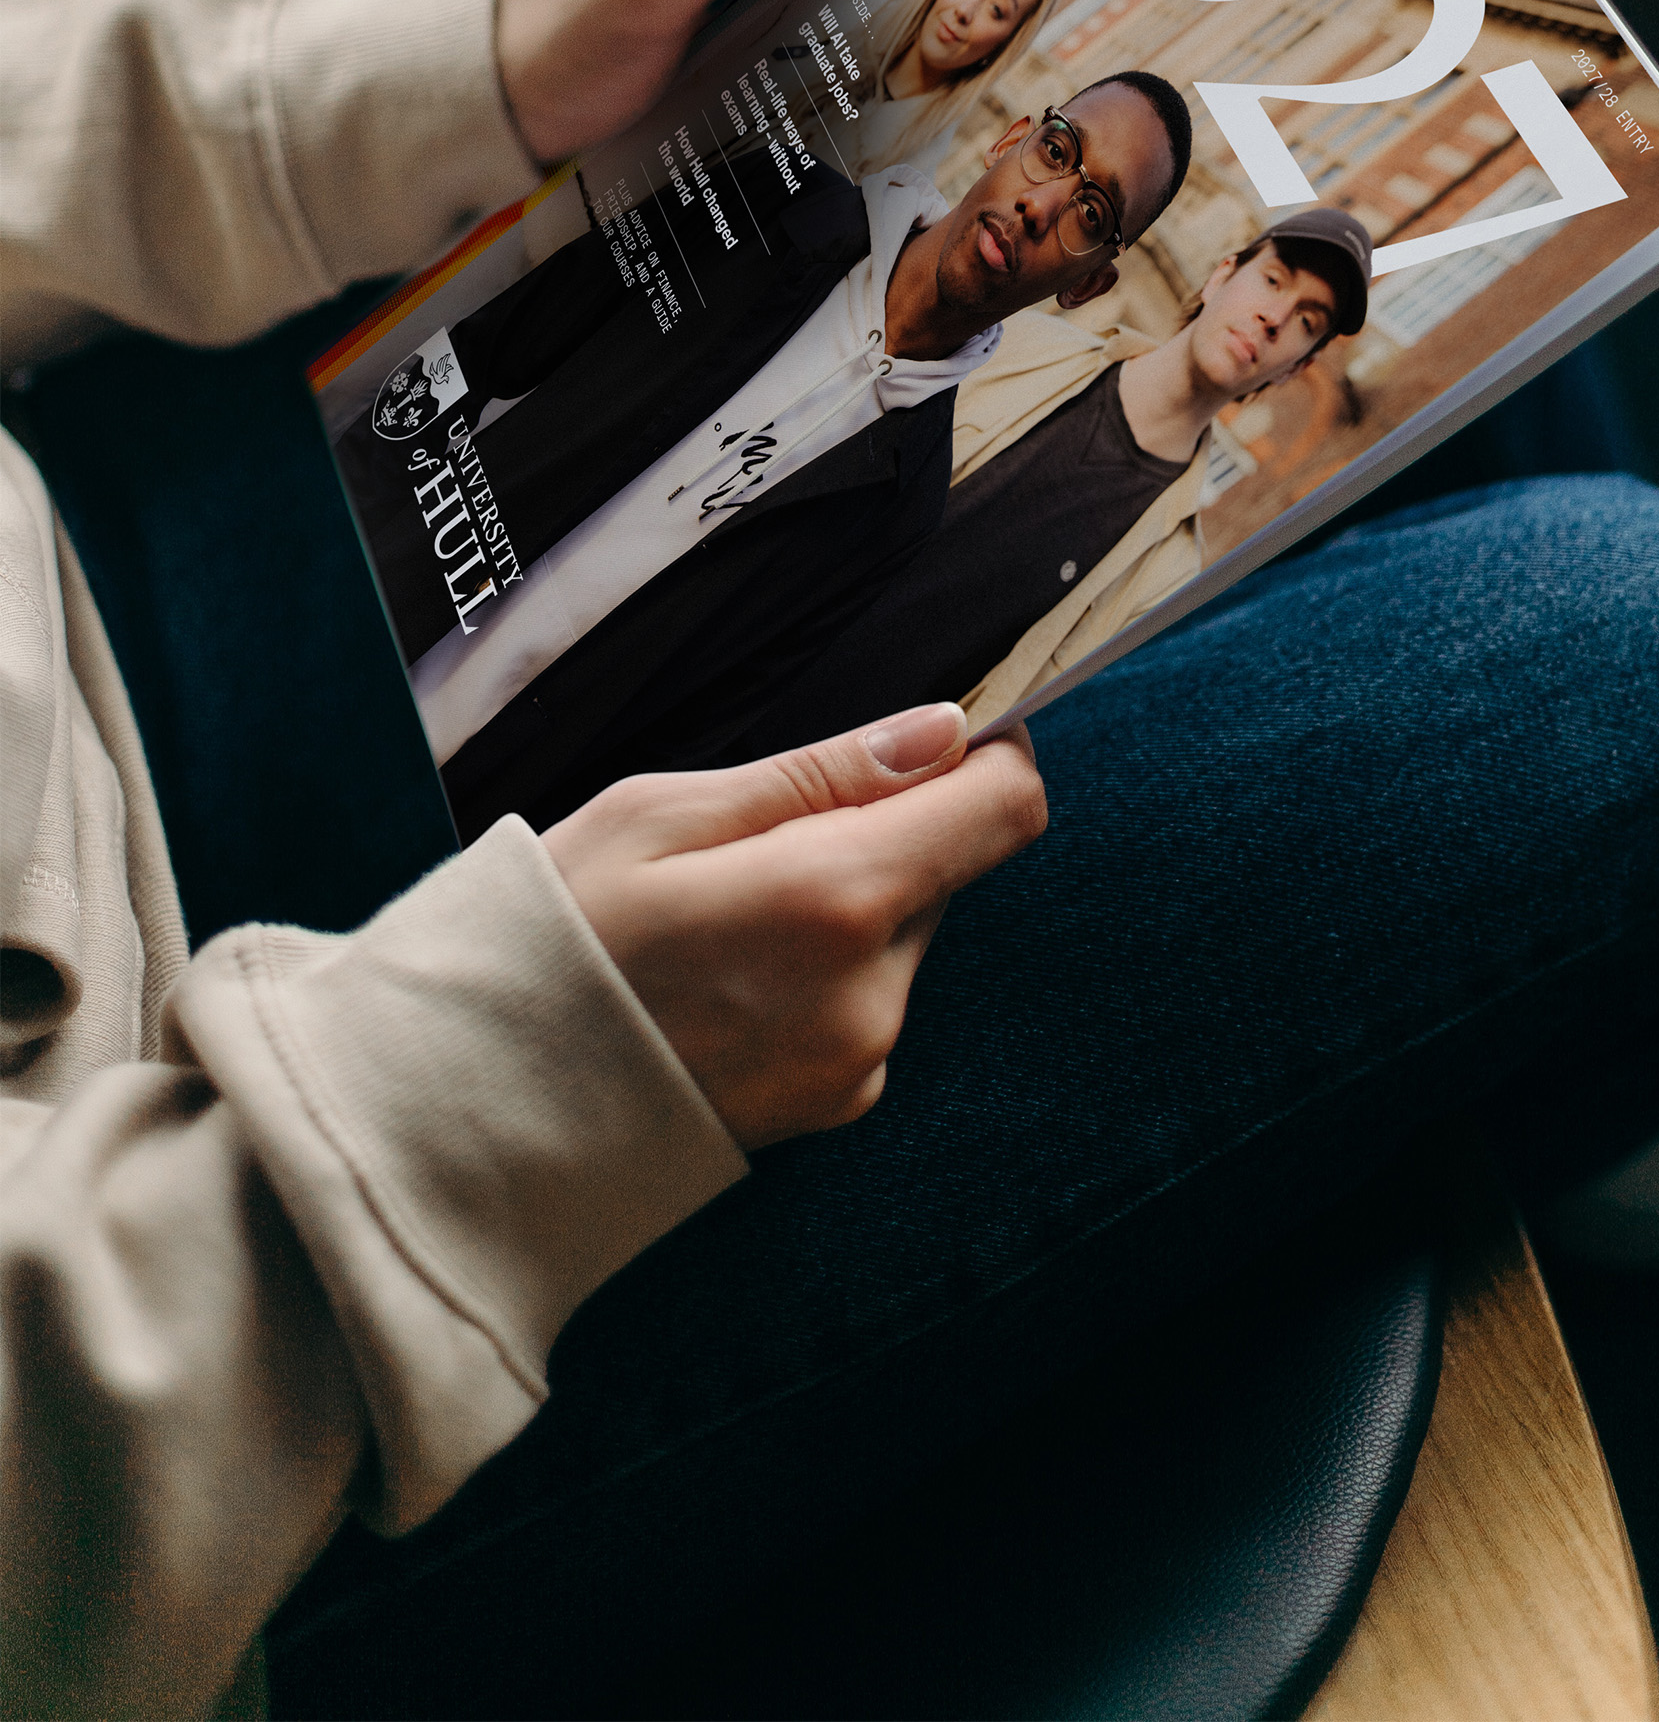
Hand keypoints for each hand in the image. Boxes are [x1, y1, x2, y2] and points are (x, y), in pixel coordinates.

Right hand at [540, 705, 1045, 1147]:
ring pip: (901, 933)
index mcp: (836, 900)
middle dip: (880, 833)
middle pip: (945, 867)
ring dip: (847, 905)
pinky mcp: (838, 1103)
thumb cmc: (552, 937)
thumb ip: (822, 772)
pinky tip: (726, 978)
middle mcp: (871, 992)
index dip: (987, 755)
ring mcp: (858, 1060)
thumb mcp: (665, 814)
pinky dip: (822, 970)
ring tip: (720, 918)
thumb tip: (944, 732)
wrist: (477, 1104)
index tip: (941, 735)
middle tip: (756, 837)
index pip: (1003, 809)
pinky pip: (869, 999)